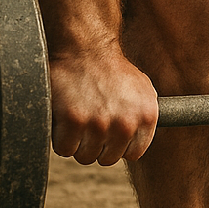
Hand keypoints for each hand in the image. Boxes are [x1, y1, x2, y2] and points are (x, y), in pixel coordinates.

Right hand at [49, 46, 158, 165]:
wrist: (87, 49)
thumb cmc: (113, 71)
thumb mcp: (144, 90)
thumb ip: (146, 118)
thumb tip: (142, 139)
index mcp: (147, 117)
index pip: (132, 153)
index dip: (119, 145)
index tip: (111, 132)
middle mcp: (125, 123)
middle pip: (106, 158)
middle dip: (98, 144)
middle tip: (92, 121)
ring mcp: (98, 123)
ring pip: (84, 156)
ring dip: (79, 141)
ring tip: (80, 116)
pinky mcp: (73, 121)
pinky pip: (64, 148)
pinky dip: (61, 137)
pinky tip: (66, 117)